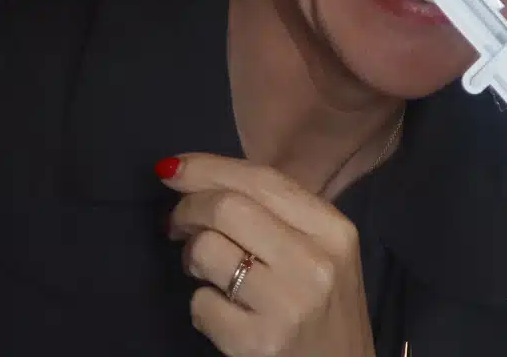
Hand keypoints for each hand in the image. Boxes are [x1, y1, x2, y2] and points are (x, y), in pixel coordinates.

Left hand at [164, 154, 377, 356]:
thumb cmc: (325, 310)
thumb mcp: (324, 253)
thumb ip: (278, 214)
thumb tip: (197, 175)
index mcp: (333, 230)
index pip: (262, 180)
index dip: (208, 168)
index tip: (172, 168)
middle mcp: (313, 263)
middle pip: (227, 207)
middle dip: (188, 208)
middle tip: (176, 224)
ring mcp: (286, 305)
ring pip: (207, 251)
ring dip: (191, 257)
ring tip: (205, 271)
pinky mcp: (258, 344)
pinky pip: (202, 304)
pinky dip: (202, 306)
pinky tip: (223, 315)